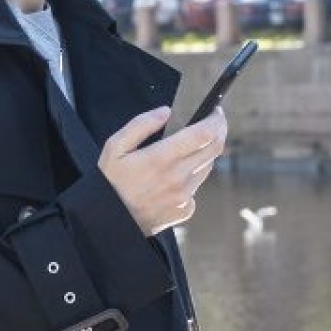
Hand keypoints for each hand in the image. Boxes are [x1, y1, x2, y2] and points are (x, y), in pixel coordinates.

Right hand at [98, 106, 226, 235]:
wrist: (112, 220)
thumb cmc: (111, 181)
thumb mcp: (115, 147)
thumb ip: (140, 125)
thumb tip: (166, 111)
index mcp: (160, 159)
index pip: (202, 135)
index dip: (215, 119)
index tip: (216, 110)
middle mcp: (177, 178)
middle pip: (214, 149)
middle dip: (219, 131)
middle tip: (214, 121)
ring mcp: (184, 196)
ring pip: (207, 167)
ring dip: (205, 153)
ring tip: (189, 147)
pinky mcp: (186, 209)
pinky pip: (196, 187)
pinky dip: (191, 176)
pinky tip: (173, 177)